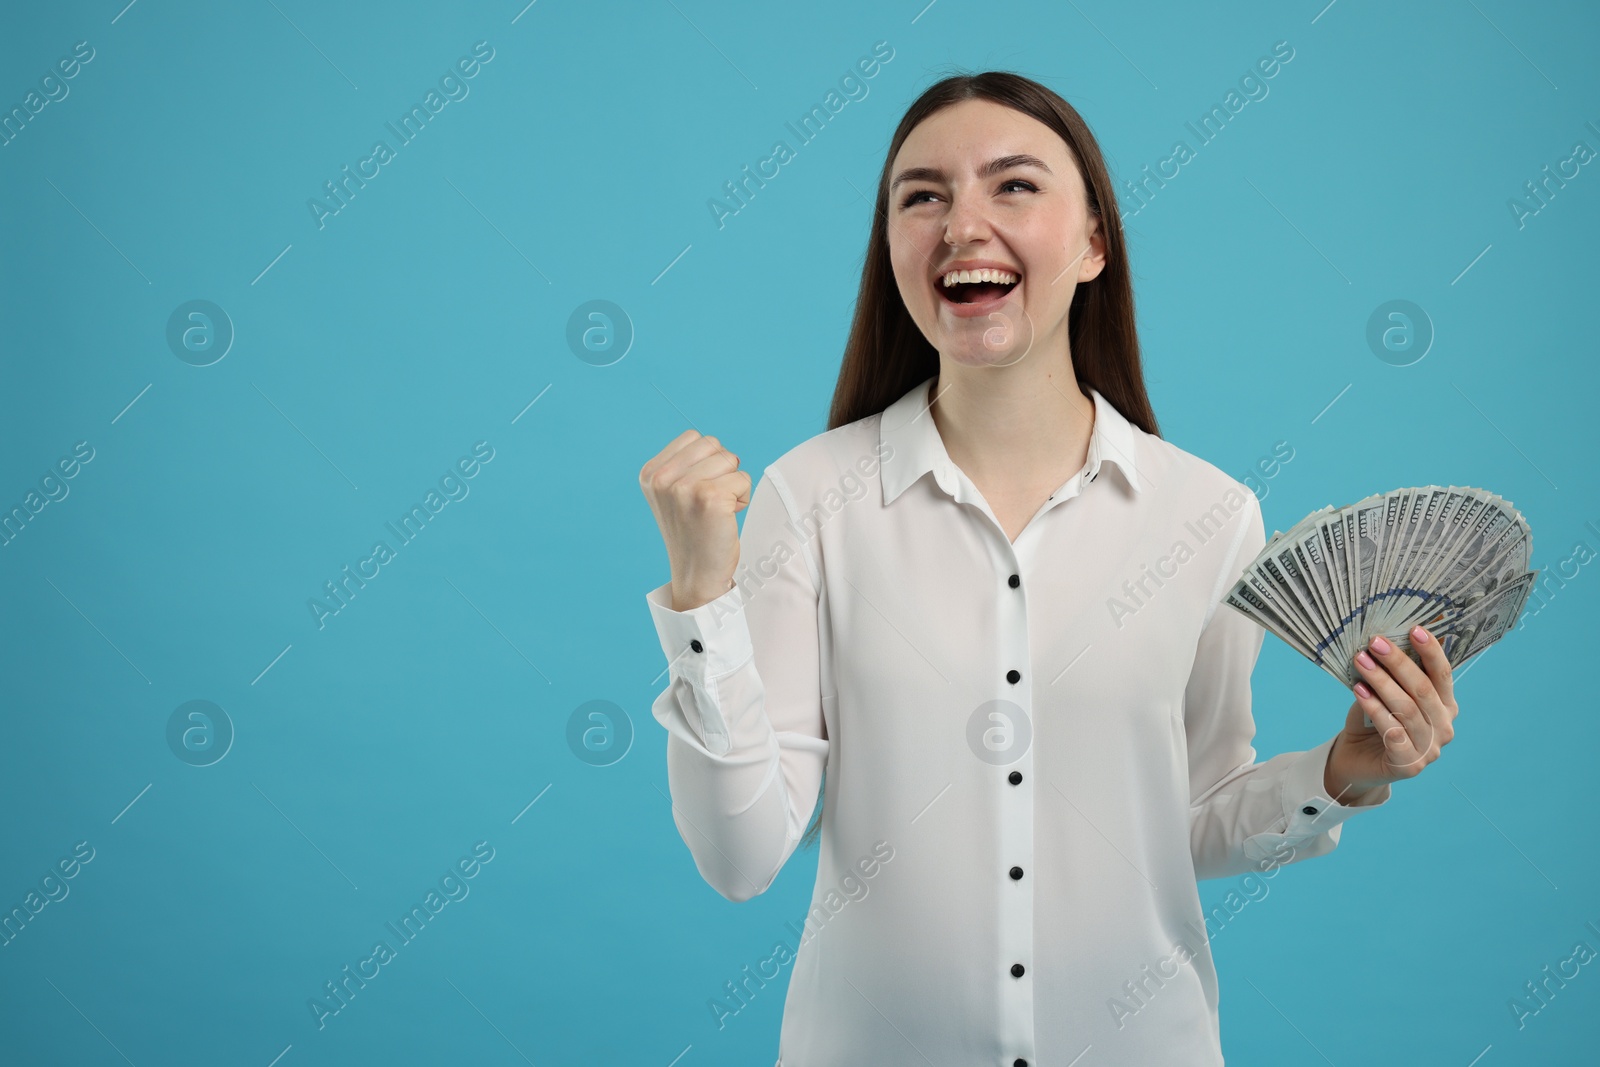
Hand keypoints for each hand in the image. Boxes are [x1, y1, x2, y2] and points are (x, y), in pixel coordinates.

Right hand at [639, 429, 749, 611]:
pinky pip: (743, 479)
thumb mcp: (673, 493)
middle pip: (713, 444)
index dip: (706, 461)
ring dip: (733, 484)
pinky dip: (743, 498)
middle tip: (709, 502)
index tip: (697, 492)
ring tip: (718, 510)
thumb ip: (685, 464)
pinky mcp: (710, 498)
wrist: (696, 574)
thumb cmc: (693, 531)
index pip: (694, 438)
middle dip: (721, 470)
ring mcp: (684, 488)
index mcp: (651, 473)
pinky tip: (726, 518)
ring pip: (730, 460)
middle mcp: (662, 479)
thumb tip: (714, 445)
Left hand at [1324, 625, 1457, 805]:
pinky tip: (1359, 692)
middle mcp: (1444, 726)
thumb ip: (1391, 675)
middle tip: (1374, 642)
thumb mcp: (1383, 693)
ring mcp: (1430, 749)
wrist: (1356, 760)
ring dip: (1381, 682)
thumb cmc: (1372, 721)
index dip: (1430, 651)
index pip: (1442, 674)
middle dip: (1398, 662)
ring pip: (1406, 708)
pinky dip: (1374, 708)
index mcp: (1445, 705)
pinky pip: (1392, 731)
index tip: (1414, 629)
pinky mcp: (1409, 765)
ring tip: (1360, 662)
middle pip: (1423, 689)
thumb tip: (1380, 643)